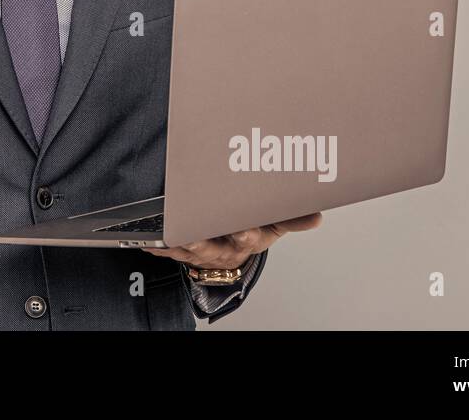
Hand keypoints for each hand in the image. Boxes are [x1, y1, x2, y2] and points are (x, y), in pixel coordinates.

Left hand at [141, 212, 322, 268]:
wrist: (233, 244)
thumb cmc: (252, 229)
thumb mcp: (274, 222)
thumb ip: (293, 218)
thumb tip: (317, 216)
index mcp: (248, 240)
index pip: (249, 237)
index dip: (245, 234)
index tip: (241, 230)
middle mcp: (225, 249)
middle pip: (214, 246)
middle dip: (203, 241)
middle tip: (192, 234)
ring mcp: (203, 251)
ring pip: (189, 249)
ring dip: (177, 243)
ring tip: (168, 235)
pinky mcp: (185, 250)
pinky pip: (171, 250)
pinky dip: (161, 246)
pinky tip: (151, 240)